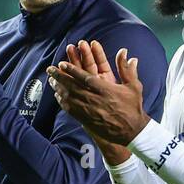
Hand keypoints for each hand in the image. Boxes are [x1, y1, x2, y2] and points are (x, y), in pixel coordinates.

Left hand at [63, 40, 131, 164]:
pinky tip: (57, 95)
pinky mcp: (86, 120)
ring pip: (70, 98)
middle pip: (73, 87)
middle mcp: (96, 101)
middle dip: (60, 77)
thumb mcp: (134, 86)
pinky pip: (71, 110)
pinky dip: (62, 102)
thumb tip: (124, 51)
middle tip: (50, 69)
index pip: (86, 78)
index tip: (63, 63)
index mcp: (106, 91)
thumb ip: (126, 69)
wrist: (132, 132)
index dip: (73, 70)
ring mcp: (89, 111)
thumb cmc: (133, 107)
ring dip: (58, 88)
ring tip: (51, 80)